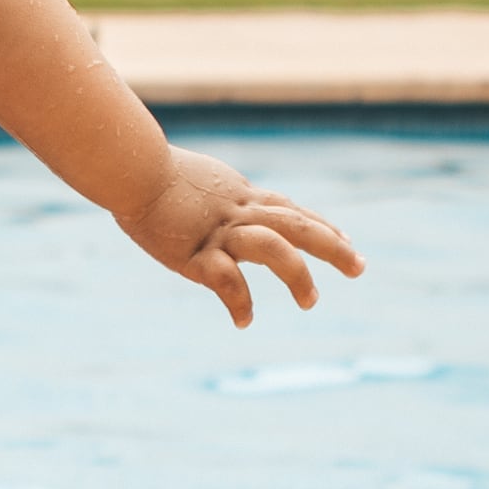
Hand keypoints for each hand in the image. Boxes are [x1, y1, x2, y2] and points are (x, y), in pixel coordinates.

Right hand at [120, 148, 363, 327]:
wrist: (128, 168)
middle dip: (332, 246)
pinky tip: (245, 321)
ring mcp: (218, 233)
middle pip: (297, 225)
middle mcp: (237, 212)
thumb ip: (215, 197)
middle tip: (360, 267)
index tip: (345, 241)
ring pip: (274, 249)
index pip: (291, 210)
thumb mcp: (196, 182)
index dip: (321, 225)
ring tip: (311, 302)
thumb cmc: (147, 172)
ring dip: (297, 275)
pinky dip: (241, 302)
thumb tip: (219, 206)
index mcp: (239, 195)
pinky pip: (228, 281)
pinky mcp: (194, 254)